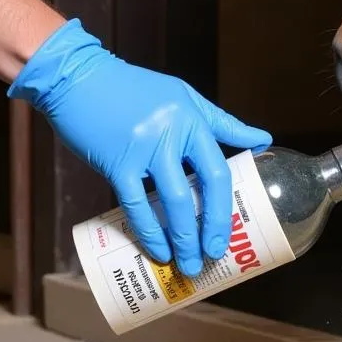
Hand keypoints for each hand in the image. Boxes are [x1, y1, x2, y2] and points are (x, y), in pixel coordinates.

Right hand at [8, 19, 270, 274]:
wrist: (77, 77)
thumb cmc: (132, 88)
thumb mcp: (183, 96)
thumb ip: (221, 123)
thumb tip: (264, 140)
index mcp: (192, 119)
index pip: (218, 169)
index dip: (225, 207)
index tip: (230, 235)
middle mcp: (171, 133)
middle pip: (198, 191)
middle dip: (207, 231)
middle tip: (211, 258)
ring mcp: (144, 147)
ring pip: (171, 201)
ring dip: (181, 239)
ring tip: (187, 264)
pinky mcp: (115, 161)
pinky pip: (135, 204)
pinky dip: (148, 231)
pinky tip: (157, 251)